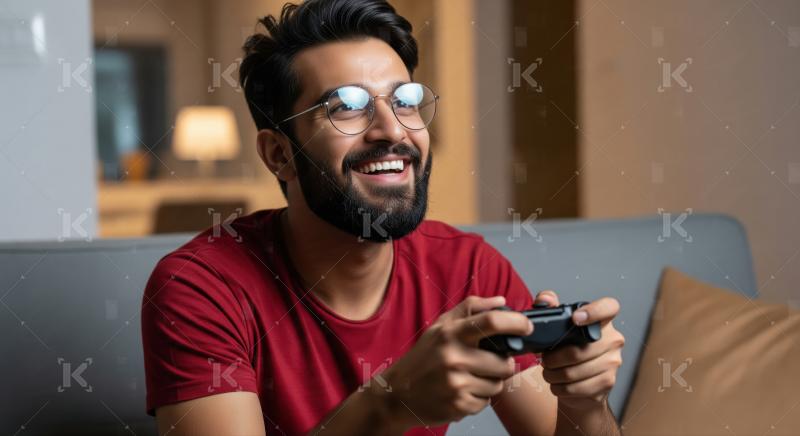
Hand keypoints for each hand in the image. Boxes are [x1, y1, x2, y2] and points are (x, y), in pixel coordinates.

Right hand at [372, 296, 532, 429]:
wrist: (397, 394)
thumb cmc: (423, 357)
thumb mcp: (440, 326)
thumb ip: (471, 308)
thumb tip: (502, 301)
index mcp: (451, 333)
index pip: (491, 321)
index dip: (516, 322)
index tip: (527, 326)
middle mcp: (453, 357)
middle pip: (504, 362)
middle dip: (501, 364)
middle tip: (486, 363)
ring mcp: (456, 383)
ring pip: (498, 384)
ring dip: (490, 382)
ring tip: (469, 377)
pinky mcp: (459, 405)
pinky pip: (486, 401)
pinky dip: (479, 397)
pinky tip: (462, 391)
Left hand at [534, 291, 624, 409]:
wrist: (583, 386)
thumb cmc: (569, 351)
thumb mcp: (559, 327)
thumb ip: (550, 308)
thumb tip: (545, 299)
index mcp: (602, 322)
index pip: (609, 307)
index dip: (594, 311)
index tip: (575, 318)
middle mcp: (613, 339)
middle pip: (579, 350)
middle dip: (554, 358)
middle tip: (545, 360)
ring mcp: (613, 362)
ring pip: (575, 371)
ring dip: (553, 374)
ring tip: (549, 372)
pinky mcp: (608, 382)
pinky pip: (577, 387)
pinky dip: (560, 388)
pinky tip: (558, 384)